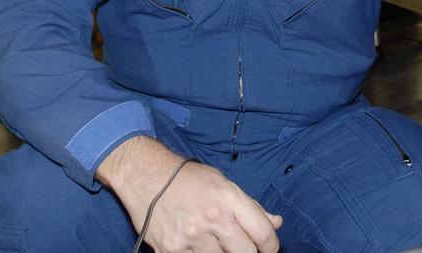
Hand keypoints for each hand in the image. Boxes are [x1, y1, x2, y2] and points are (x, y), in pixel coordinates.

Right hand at [98, 137, 281, 252]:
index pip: (262, 233)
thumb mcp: (223, 183)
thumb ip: (251, 207)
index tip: (269, 248)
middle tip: (242, 246)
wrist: (145, 176)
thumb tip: (276, 223)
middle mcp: (212, 219)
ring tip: (210, 236)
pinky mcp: (171, 251)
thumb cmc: (187, 177)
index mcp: (229, 199)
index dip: (271, 246)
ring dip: (220, 252)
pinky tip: (193, 240)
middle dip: (248, 252)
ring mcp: (191, 238)